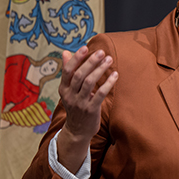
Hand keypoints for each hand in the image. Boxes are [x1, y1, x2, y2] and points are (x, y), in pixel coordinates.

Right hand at [57, 45, 117, 172]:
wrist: (77, 131)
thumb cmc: (75, 106)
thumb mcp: (68, 90)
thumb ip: (68, 72)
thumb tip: (65, 52)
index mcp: (63, 89)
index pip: (68, 71)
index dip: (76, 58)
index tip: (85, 48)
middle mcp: (70, 95)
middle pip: (79, 75)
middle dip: (91, 62)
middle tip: (102, 52)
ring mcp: (80, 103)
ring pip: (89, 83)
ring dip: (100, 69)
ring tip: (109, 60)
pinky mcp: (91, 110)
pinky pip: (100, 94)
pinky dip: (108, 83)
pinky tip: (115, 75)